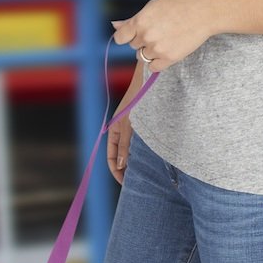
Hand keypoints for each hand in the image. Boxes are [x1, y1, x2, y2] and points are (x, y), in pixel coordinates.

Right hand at [107, 62, 147, 183]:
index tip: (124, 182)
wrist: (148, 80)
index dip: (116, 171)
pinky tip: (150, 158)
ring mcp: (132, 128)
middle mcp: (122, 131)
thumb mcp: (129, 126)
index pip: (111, 157)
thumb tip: (121, 166)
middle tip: (134, 182)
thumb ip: (125, 146)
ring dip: (135, 161)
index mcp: (114, 131)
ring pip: (131, 150)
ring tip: (143, 173)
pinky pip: (140, 143)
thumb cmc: (136, 100)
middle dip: (125, 169)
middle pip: (121, 155)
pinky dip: (143, 152)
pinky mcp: (143, 125)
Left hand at [112, 0, 217, 71]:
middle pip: (134, 46)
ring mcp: (156, 48)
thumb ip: (133, 19)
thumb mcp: (154, 6)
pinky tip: (168, 49)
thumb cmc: (180, 5)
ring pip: (143, 57)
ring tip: (166, 38)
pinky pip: (153, 67)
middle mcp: (146, 35)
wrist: (205, 12)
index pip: (120, 38)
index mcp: (140, 21)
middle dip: (143, 40)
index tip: (136, 34)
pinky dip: (158, 62)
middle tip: (161, 30)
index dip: (127, 36)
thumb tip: (114, 26)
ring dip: (151, 51)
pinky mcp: (168, 59)